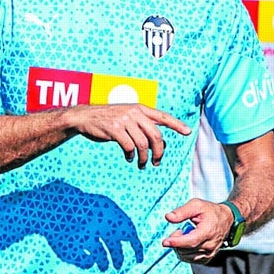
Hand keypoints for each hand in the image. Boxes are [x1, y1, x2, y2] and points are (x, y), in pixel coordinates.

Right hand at [68, 104, 189, 167]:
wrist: (85, 117)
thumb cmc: (109, 120)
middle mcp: (134, 113)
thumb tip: (162, 144)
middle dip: (159, 151)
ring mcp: (124, 120)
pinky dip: (131, 156)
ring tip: (142, 164)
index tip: (188, 132)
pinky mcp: (114, 129)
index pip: (163, 116)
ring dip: (144, 158)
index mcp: (140, 109)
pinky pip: (129, 146)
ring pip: (143, 144)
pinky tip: (129, 158)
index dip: (176, 124)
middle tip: (156, 162)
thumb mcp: (128, 117)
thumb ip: (143, 126)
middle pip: (156, 135)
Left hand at [163, 198, 233, 263]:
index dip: (176, 242)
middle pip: (186, 250)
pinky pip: (191, 260)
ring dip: (180, 248)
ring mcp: (210, 253)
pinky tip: (187, 243)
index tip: (165, 241)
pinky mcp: (208, 258)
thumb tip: (168, 217)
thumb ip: (182, 211)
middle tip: (179, 230)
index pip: (190, 241)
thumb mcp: (196, 205)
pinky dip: (185, 253)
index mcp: (208, 231)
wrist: (226, 219)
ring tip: (185, 235)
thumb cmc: (211, 212)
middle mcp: (210, 245)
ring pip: (187, 257)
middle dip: (176, 241)